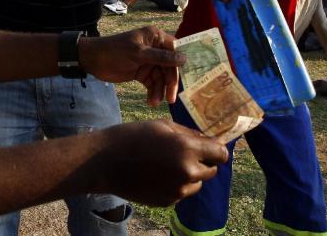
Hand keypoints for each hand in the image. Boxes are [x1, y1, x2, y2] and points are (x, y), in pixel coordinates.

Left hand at [78, 26, 184, 105]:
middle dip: (170, 83)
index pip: (176, 50)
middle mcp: (155, 48)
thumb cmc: (115, 51)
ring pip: (161, 78)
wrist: (93, 60)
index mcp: (156, 37)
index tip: (191, 79)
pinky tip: (150, 100)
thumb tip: (184, 58)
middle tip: (171, 99)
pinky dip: (152, 92)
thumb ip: (161, 57)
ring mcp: (149, 61)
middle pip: (170, 67)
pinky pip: (152, 83)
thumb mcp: (139, 54)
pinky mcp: (142, 72)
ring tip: (154, 102)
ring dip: (159, 90)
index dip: (182, 64)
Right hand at [95, 120, 227, 206]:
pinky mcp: (167, 201)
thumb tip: (209, 140)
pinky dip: (176, 184)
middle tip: (187, 153)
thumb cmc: (134, 137)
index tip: (212, 146)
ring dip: (191, 175)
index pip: (221, 154)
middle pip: (212, 171)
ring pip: (197, 184)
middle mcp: (187, 173)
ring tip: (168, 163)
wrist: (106, 162)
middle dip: (205, 162)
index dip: (218, 149)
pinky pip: (182, 193)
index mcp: (188, 149)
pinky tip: (158, 174)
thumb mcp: (164, 126)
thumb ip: (190, 134)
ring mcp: (177, 191)